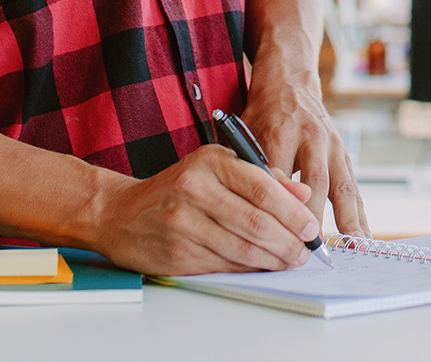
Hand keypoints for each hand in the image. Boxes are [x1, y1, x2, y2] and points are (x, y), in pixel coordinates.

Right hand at [95, 145, 318, 274]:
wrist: (119, 212)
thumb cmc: (177, 187)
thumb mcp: (216, 167)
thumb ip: (262, 176)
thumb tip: (302, 193)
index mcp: (210, 162)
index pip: (263, 188)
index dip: (293, 212)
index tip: (311, 226)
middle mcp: (195, 189)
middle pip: (256, 222)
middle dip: (289, 240)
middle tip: (305, 250)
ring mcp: (184, 223)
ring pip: (243, 247)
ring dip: (273, 259)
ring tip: (290, 261)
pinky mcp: (177, 253)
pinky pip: (224, 264)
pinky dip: (249, 268)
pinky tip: (263, 266)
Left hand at [241, 60, 368, 237]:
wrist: (290, 84)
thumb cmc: (262, 116)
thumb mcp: (247, 135)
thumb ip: (252, 169)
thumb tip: (256, 213)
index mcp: (280, 131)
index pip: (278, 176)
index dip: (277, 209)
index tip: (273, 239)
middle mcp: (311, 137)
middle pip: (314, 182)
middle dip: (312, 220)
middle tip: (307, 254)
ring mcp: (332, 145)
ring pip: (340, 186)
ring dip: (346, 220)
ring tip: (351, 249)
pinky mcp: (344, 153)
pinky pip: (353, 187)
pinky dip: (358, 214)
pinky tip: (362, 238)